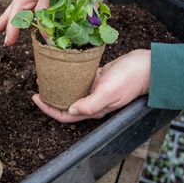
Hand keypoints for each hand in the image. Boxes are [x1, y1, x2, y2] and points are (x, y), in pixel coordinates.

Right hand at [0, 0, 114, 45]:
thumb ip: (89, 9)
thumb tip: (83, 32)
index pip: (42, 6)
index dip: (44, 25)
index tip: (48, 40)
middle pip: (21, 2)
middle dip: (12, 22)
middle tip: (8, 41)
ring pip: (19, 3)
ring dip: (7, 18)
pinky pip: (24, 4)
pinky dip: (14, 15)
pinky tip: (6, 25)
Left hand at [32, 49, 150, 122]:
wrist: (147, 66)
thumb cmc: (130, 79)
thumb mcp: (109, 92)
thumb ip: (90, 104)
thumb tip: (71, 110)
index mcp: (93, 109)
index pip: (66, 115)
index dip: (49, 109)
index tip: (36, 98)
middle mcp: (92, 102)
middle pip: (66, 104)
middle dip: (50, 98)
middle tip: (39, 86)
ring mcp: (95, 90)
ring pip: (71, 91)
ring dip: (59, 86)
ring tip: (47, 77)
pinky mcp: (98, 78)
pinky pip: (79, 80)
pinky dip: (69, 76)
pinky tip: (63, 68)